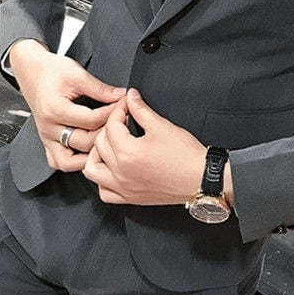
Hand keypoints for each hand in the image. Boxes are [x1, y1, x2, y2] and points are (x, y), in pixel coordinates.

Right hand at [10, 39, 125, 172]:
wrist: (31, 71)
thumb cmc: (51, 71)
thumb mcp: (77, 74)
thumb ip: (100, 89)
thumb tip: (120, 96)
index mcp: (55, 109)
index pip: (91, 120)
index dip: (112, 113)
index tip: (123, 106)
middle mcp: (48, 127)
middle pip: (84, 141)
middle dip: (106, 133)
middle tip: (120, 122)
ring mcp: (46, 137)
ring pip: (70, 161)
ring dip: (90, 154)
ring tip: (105, 141)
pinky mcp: (47, 141)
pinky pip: (59, 162)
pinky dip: (74, 162)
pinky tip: (88, 153)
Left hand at [81, 88, 208, 205]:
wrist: (201, 178)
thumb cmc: (186, 156)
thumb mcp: (162, 126)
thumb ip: (141, 109)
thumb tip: (131, 97)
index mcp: (128, 153)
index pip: (111, 125)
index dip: (119, 110)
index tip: (126, 105)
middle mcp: (121, 173)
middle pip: (99, 144)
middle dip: (108, 127)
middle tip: (122, 120)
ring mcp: (124, 188)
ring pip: (92, 170)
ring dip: (96, 154)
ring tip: (109, 145)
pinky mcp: (130, 198)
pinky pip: (104, 192)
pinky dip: (102, 180)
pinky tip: (111, 169)